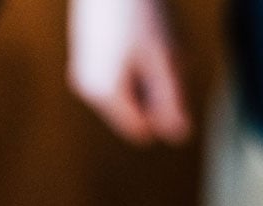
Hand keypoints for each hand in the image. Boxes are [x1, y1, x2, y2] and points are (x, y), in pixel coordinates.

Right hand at [67, 0, 190, 145]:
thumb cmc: (141, 12)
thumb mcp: (166, 59)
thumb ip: (172, 102)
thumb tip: (179, 137)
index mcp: (106, 94)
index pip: (143, 131)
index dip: (165, 112)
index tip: (171, 74)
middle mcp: (88, 89)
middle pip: (136, 112)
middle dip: (157, 91)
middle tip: (162, 53)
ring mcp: (84, 72)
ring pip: (131, 92)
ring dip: (150, 75)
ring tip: (150, 40)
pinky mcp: (87, 57)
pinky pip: (121, 74)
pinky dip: (138, 61)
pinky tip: (140, 34)